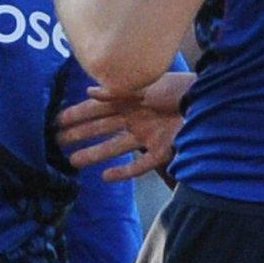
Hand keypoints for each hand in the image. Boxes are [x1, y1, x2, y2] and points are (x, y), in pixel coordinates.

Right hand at [56, 71, 191, 181]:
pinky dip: (123, 172)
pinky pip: (139, 164)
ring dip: (94, 153)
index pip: (96, 108)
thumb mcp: (145, 85)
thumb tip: (89, 92)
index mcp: (128, 100)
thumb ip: (117, 91)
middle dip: (79, 134)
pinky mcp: (161, 150)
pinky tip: (107, 177)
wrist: (207, 101)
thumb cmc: (177, 88)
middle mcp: (134, 118)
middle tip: (57, 143)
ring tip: (74, 162)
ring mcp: (146, 135)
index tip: (56, 122)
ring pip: (114, 146)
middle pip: (101, 127)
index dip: (77, 114)